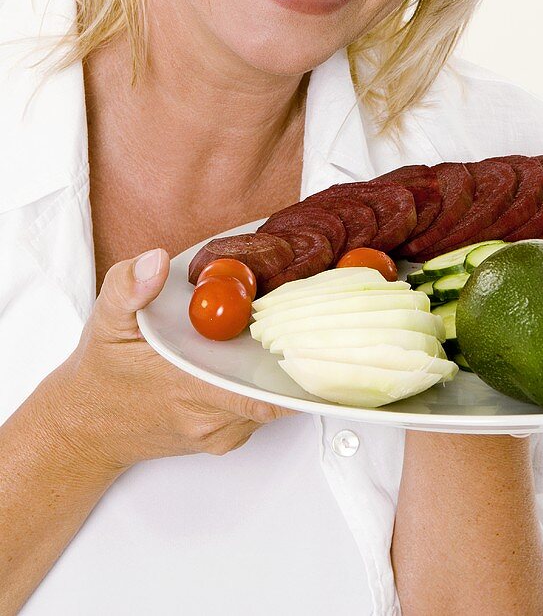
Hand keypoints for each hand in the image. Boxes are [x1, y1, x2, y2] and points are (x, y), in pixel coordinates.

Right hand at [51, 248, 291, 474]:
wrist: (88, 426)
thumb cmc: (102, 373)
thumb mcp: (107, 319)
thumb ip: (129, 286)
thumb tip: (157, 261)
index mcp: (184, 388)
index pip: (257, 390)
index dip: (286, 359)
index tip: (297, 324)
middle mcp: (207, 419)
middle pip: (274, 389)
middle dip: (285, 352)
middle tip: (290, 314)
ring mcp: (218, 434)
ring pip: (271, 400)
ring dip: (275, 368)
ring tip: (270, 331)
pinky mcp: (223, 438)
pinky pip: (259, 410)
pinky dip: (262, 383)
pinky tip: (250, 358)